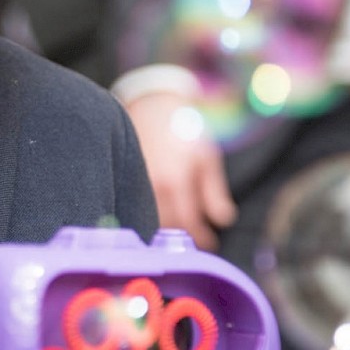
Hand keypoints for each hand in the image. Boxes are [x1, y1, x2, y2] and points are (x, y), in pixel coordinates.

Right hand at [125, 91, 235, 249]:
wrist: (152, 106)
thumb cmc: (185, 130)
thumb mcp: (207, 157)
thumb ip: (214, 191)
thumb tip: (223, 220)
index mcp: (176, 182)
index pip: (189, 222)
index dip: (201, 236)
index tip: (211, 243)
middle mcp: (154, 187)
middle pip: (170, 226)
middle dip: (187, 236)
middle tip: (200, 241)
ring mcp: (137, 185)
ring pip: (154, 219)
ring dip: (170, 229)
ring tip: (184, 231)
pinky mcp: (127, 181)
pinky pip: (140, 207)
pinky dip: (155, 216)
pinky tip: (165, 217)